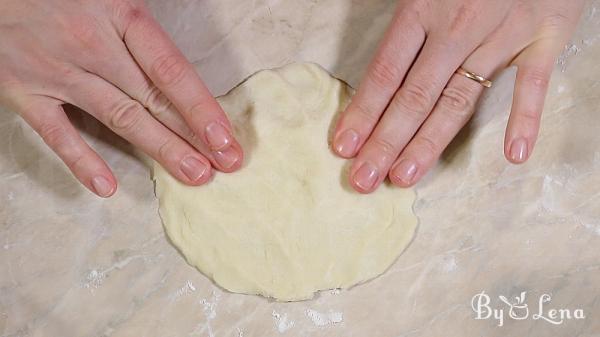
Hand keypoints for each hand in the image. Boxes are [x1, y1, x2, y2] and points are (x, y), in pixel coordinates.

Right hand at [0, 0, 243, 197]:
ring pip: (118, 118)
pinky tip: (106, 187)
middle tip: (224, 165)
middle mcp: (92, 45)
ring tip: (193, 174)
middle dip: (192, 136)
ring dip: (159, 149)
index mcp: (120, 15)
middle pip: (152, 100)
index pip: (171, 71)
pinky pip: (56, 133)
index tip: (225, 138)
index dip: (201, 108)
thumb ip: (142, 33)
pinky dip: (81, 161)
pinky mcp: (23, 90)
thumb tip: (180, 75)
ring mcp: (57, 71)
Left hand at [332, 0, 584, 192]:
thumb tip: (371, 68)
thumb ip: (402, 21)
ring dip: (430, 141)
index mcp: (421, 8)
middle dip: (386, 141)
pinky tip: (513, 155)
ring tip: (405, 176)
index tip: (344, 147)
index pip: (385, 73)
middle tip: (364, 180)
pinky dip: (526, 118)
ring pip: (460, 99)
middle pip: (414, 96)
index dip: (363, 113)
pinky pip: (534, 84)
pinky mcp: (544, 37)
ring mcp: (502, 34)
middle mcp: (457, 27)